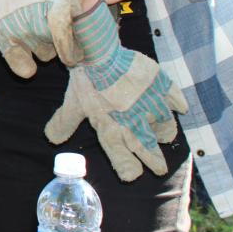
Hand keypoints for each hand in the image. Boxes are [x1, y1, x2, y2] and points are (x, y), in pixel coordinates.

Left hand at [44, 3, 187, 181]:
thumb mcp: (73, 104)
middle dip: (155, 161)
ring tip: (166, 137)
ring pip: (165, 127)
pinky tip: (181, 108)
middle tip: (160, 168)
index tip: (134, 176)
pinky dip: (178, 104)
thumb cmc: (86, 82)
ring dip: (166, 134)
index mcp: (113, 130)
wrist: (102, 55)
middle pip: (148, 148)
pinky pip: (175, 100)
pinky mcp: (162, 88)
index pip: (123, 158)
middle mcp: (136, 123)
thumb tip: (52, 140)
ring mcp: (152, 106)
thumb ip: (65, 123)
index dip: (128, 168)